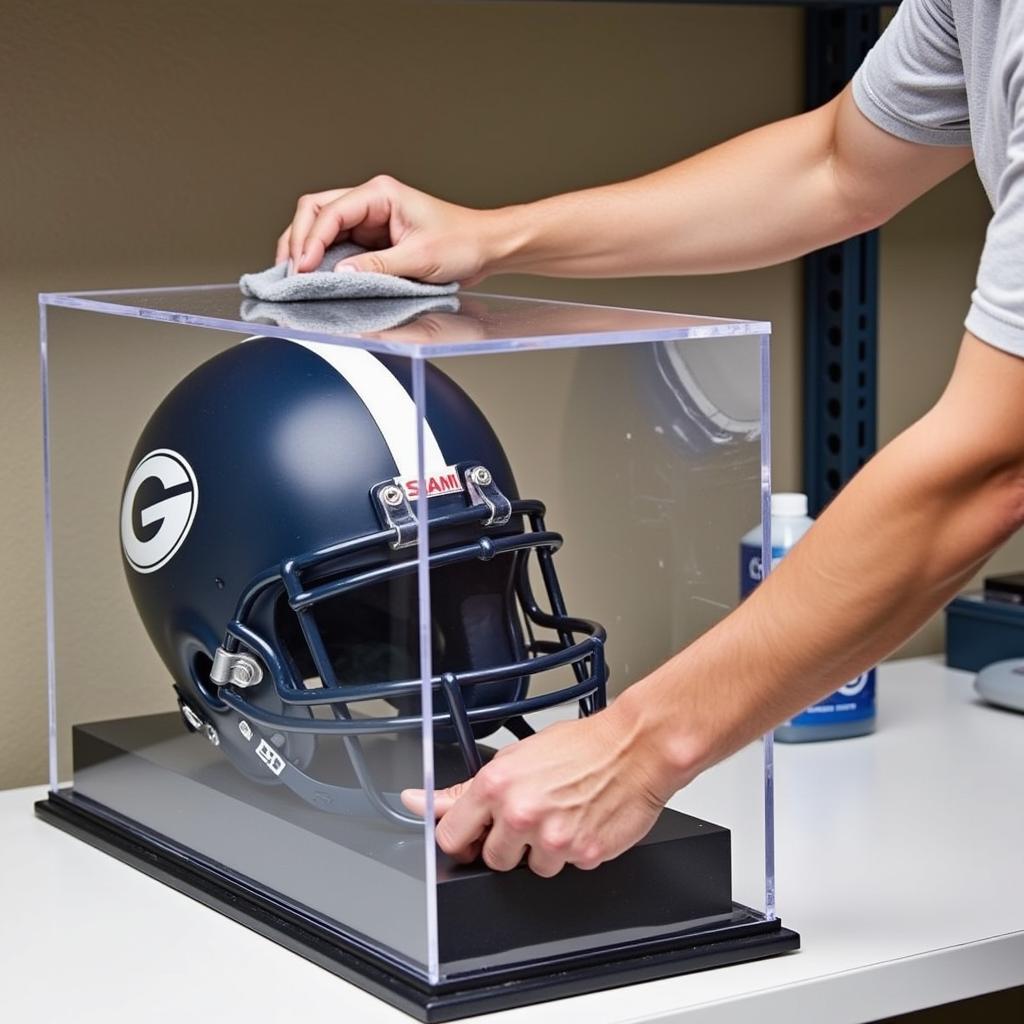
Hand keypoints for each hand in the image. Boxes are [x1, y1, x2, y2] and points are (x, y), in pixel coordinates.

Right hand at [275, 176, 504, 284]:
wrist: (486, 247)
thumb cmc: (463, 243)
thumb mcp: (419, 258)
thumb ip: (377, 267)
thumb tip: (340, 274)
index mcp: (380, 194)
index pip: (330, 211)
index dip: (311, 241)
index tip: (301, 268)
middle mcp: (370, 201)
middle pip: (315, 211)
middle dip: (298, 239)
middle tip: (289, 272)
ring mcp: (370, 219)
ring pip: (321, 226)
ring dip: (305, 248)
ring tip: (294, 276)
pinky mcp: (373, 239)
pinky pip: (338, 245)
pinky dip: (322, 259)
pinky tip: (314, 276)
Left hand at [400, 706, 670, 877]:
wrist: (634, 748)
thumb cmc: (579, 746)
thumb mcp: (514, 757)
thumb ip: (464, 790)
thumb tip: (417, 802)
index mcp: (495, 786)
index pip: (450, 837)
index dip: (463, 838)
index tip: (473, 835)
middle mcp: (520, 813)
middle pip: (492, 860)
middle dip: (508, 844)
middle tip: (530, 816)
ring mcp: (552, 838)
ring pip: (530, 869)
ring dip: (543, 850)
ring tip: (561, 815)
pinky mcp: (583, 855)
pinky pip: (567, 867)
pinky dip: (574, 851)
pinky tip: (582, 822)